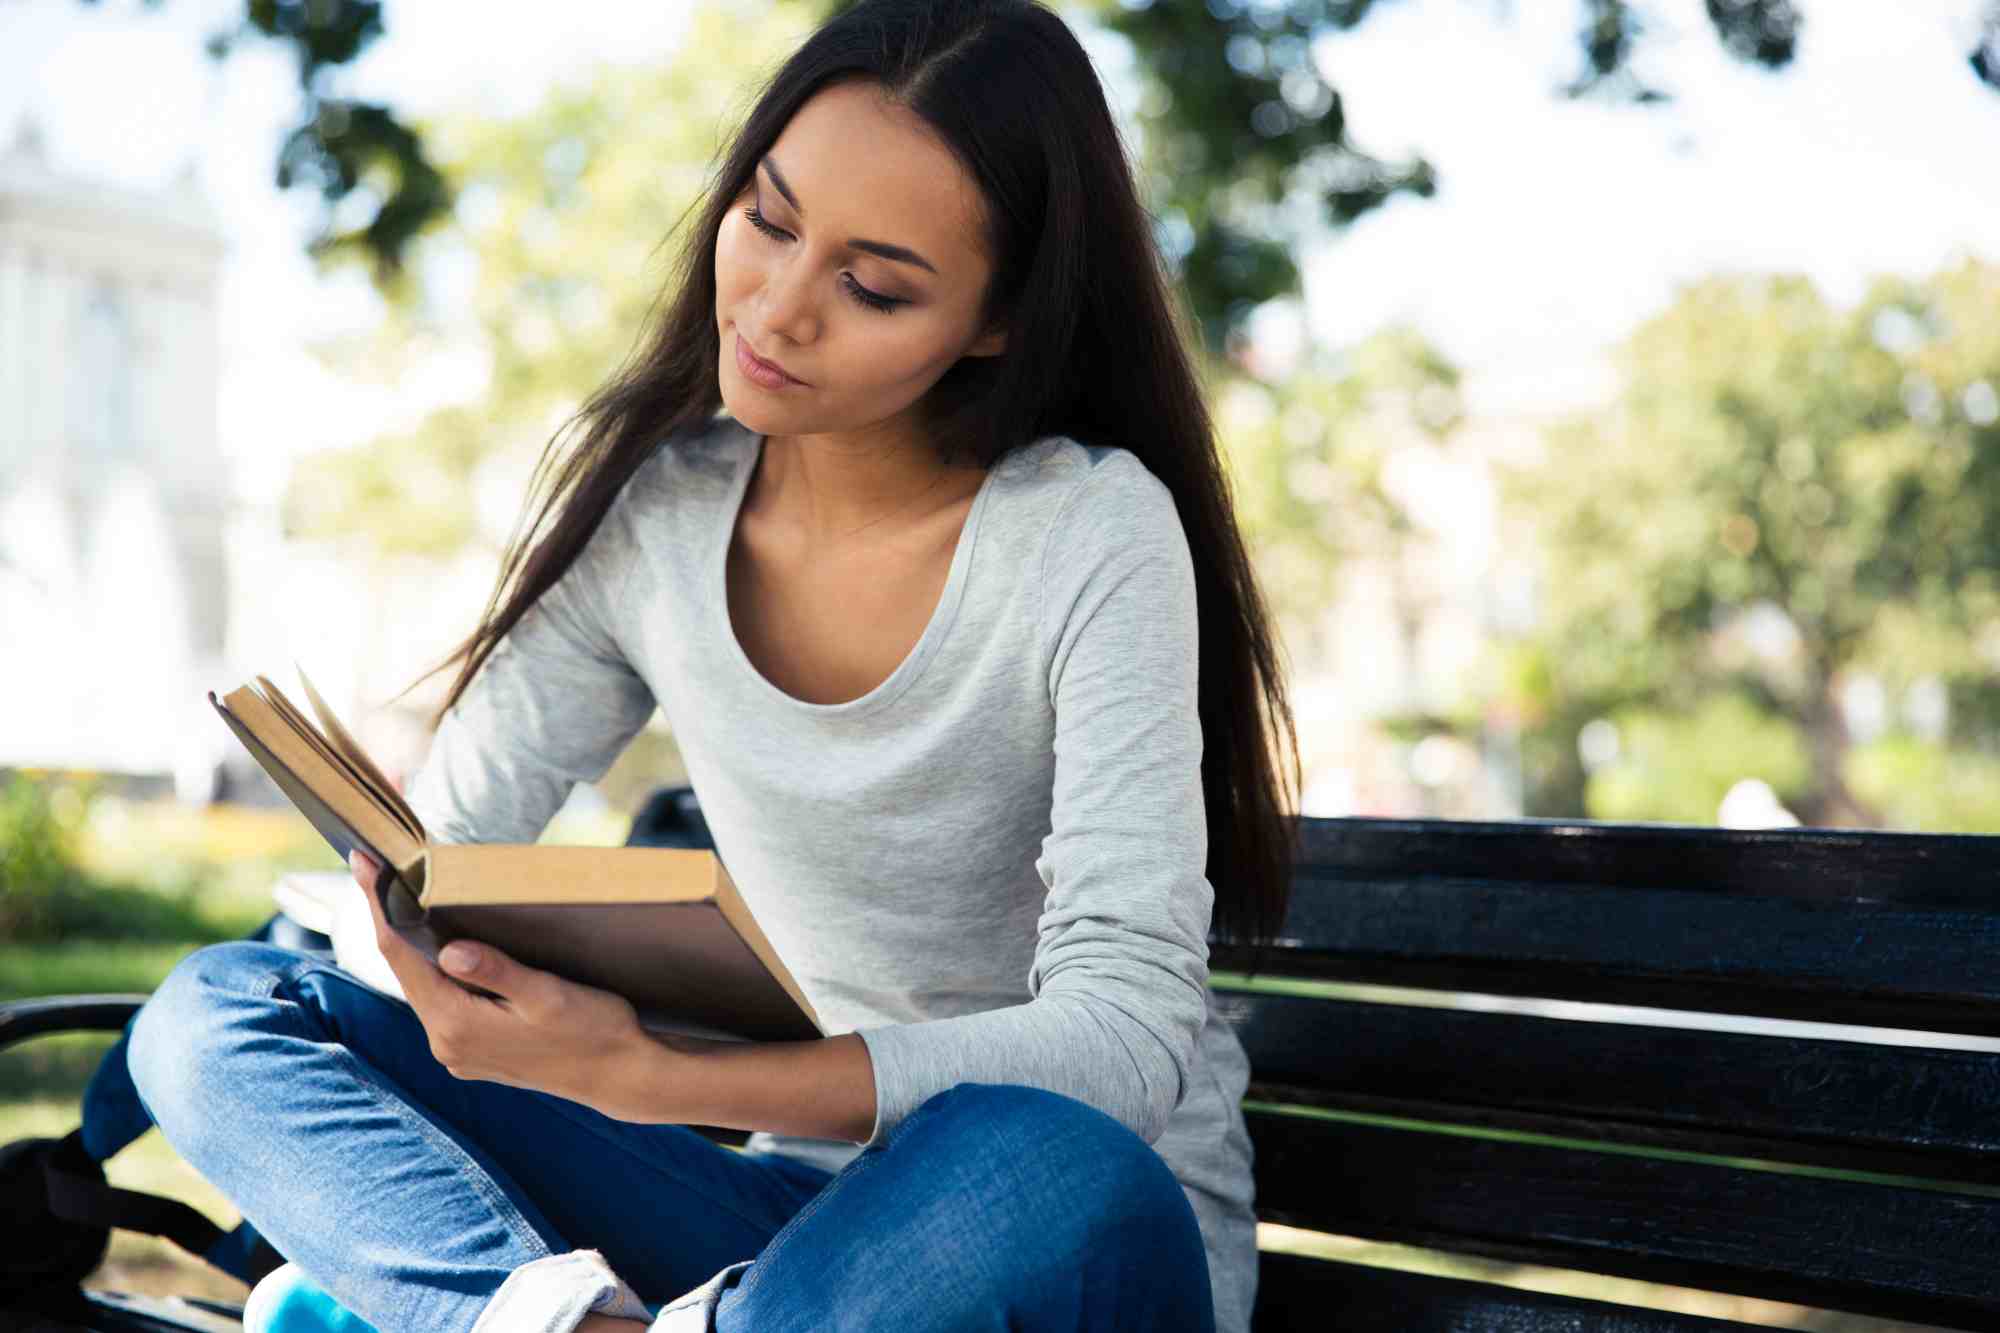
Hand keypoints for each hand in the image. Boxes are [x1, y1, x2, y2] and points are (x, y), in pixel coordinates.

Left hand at [348, 849, 648, 1113]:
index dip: (379, 906)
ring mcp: (458, 1051)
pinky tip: (444, 947)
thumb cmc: (593, 1030)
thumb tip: (449, 950)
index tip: (363, 863)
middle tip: (379, 869)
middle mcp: (447, 1044)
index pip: (401, 955)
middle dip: (390, 919)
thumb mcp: (548, 994)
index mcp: (457, 1026)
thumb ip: (496, 971)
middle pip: (404, 970)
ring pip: (422, 986)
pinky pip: (441, 1002)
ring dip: (413, 944)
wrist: (620, 1074)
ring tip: (405, 897)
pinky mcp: (472, 1052)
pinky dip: (436, 970)